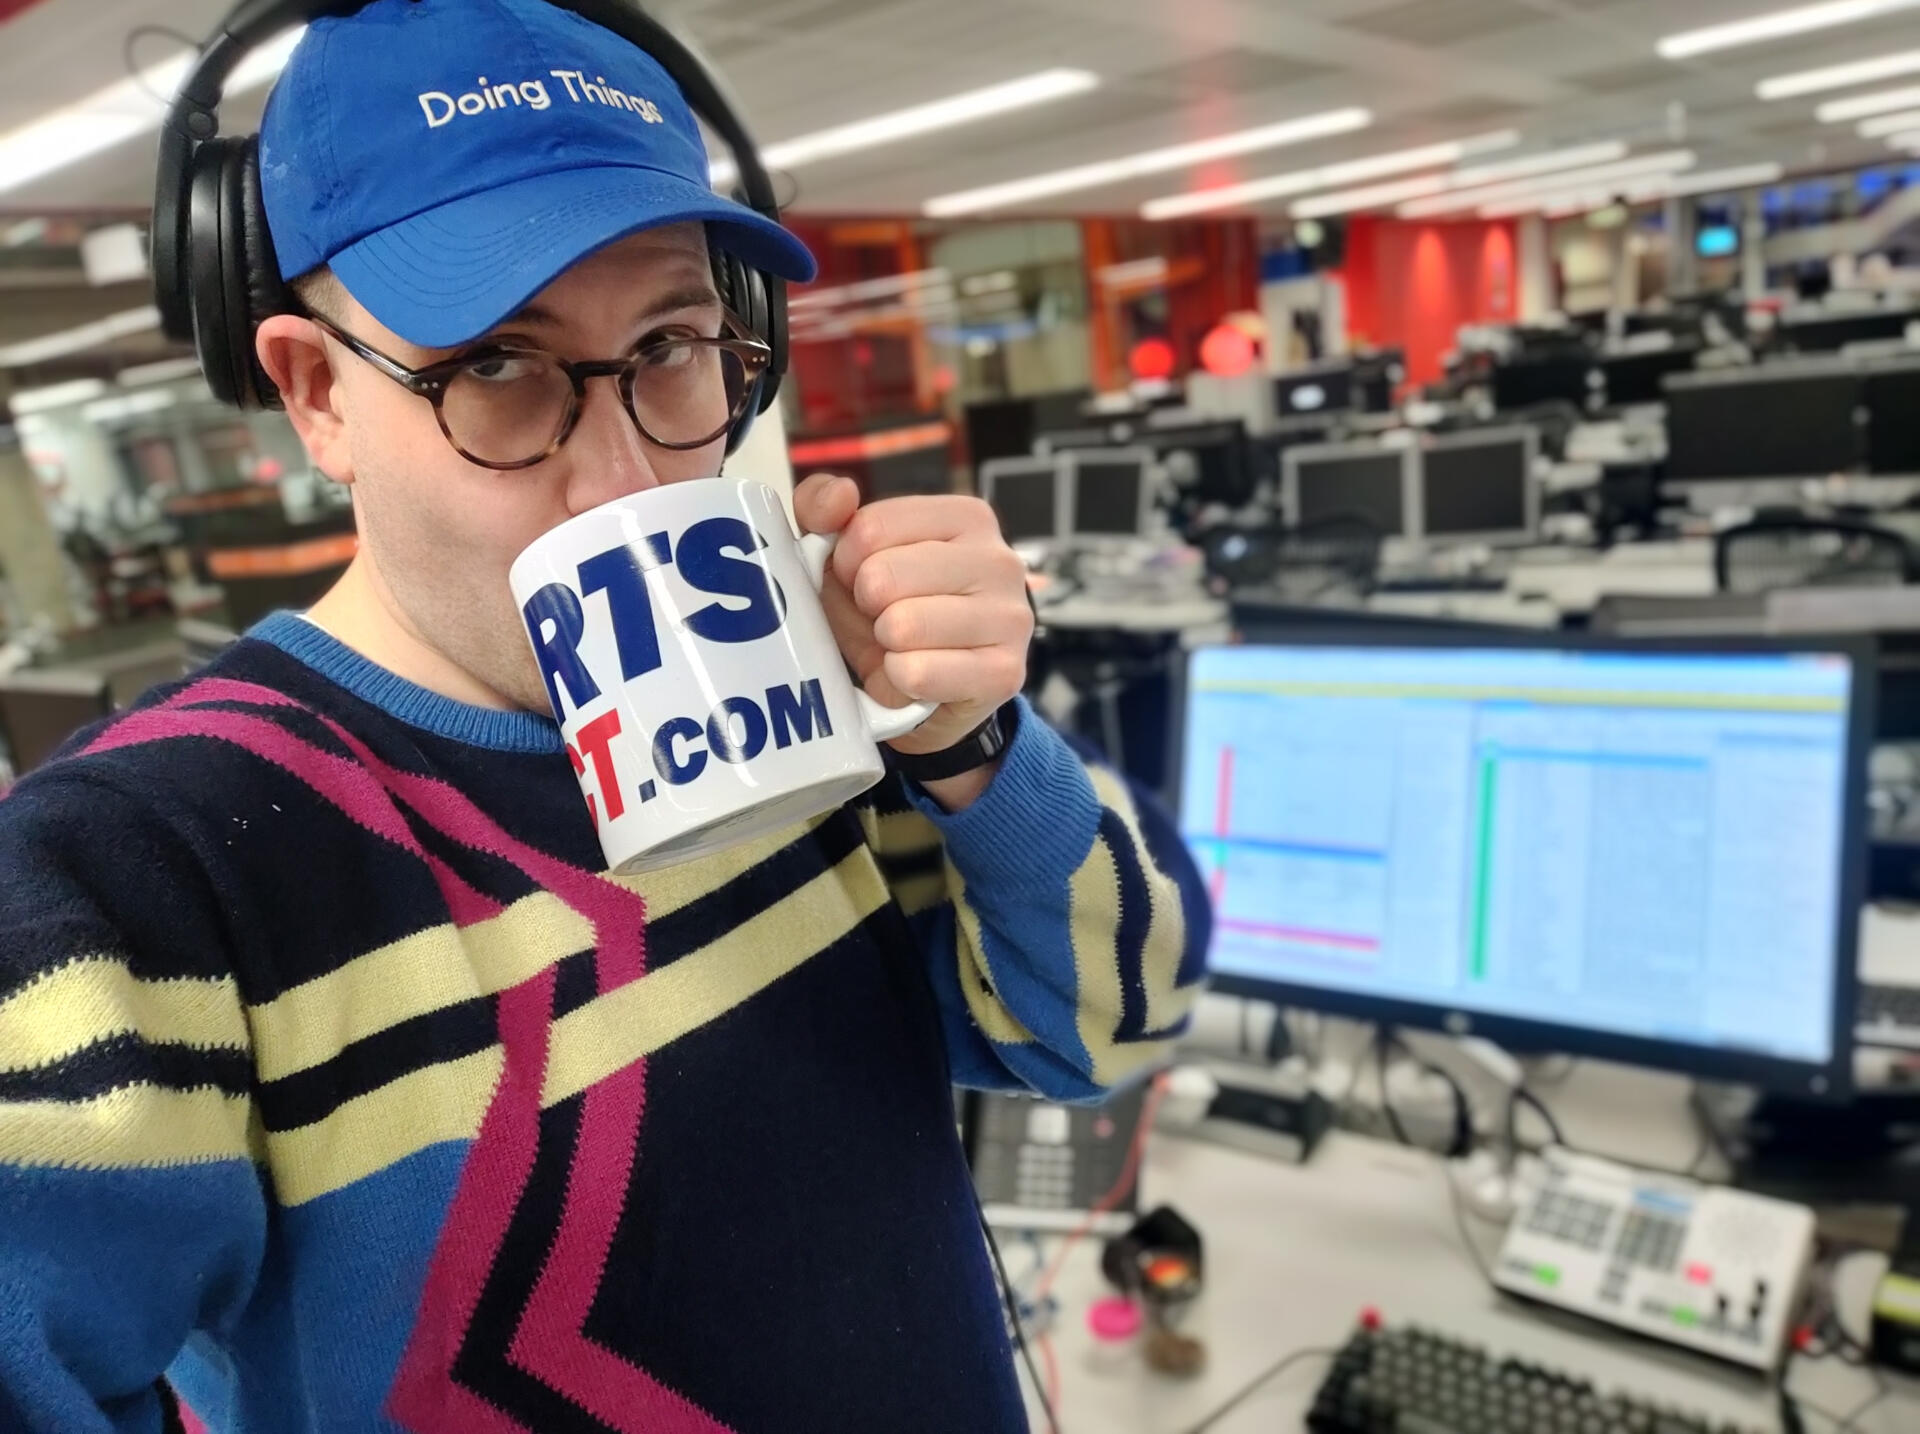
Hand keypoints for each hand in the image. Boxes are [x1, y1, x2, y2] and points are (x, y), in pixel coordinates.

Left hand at [792, 474, 1032, 761]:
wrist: (926, 695)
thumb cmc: (886, 614)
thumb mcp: (845, 556)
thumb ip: (822, 508)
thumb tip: (840, 495)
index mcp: (965, 517)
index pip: (869, 528)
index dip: (845, 564)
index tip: (860, 580)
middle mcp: (998, 560)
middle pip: (881, 577)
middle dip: (865, 608)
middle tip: (882, 620)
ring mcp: (1009, 617)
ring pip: (900, 626)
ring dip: (882, 647)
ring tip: (899, 649)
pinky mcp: (1004, 673)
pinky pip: (916, 673)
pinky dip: (896, 683)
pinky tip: (912, 680)